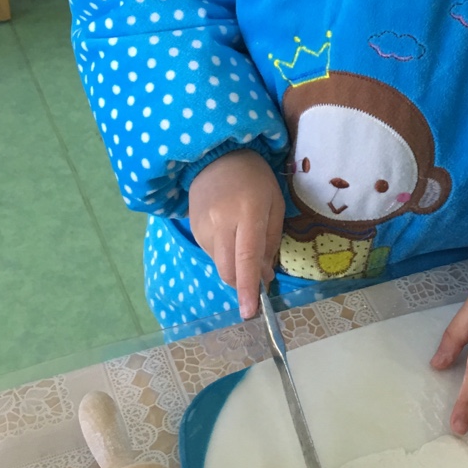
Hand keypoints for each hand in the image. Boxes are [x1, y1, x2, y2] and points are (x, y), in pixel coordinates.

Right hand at [188, 150, 284, 319]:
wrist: (216, 157)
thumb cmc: (255, 179)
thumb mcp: (275, 204)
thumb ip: (271, 242)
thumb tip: (264, 277)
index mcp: (248, 212)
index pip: (247, 258)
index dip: (247, 287)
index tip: (250, 311)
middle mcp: (221, 221)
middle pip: (228, 269)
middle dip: (241, 282)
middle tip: (256, 277)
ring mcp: (203, 225)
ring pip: (219, 264)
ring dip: (233, 265)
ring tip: (241, 238)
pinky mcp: (192, 228)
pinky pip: (210, 253)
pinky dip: (223, 253)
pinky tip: (228, 232)